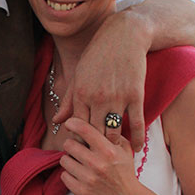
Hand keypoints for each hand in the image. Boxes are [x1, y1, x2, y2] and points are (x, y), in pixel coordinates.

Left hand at [53, 11, 147, 150]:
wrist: (124, 35)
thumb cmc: (98, 54)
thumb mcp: (79, 74)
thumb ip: (69, 100)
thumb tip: (57, 121)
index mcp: (80, 93)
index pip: (77, 127)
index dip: (80, 141)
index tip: (83, 150)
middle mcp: (97, 98)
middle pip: (94, 134)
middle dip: (95, 149)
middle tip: (97, 159)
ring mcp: (117, 97)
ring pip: (113, 132)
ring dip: (114, 146)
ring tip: (114, 156)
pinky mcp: (135, 95)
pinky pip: (136, 123)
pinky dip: (137, 139)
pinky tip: (137, 148)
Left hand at [59, 117, 138, 194]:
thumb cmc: (124, 171)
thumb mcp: (124, 149)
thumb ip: (111, 134)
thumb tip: (95, 119)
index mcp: (108, 151)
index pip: (85, 130)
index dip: (74, 123)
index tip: (70, 123)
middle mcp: (97, 164)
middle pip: (69, 144)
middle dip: (72, 144)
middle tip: (77, 148)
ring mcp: (88, 179)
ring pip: (64, 160)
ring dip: (70, 160)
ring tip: (79, 162)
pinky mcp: (81, 191)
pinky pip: (64, 175)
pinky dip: (69, 174)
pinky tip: (78, 174)